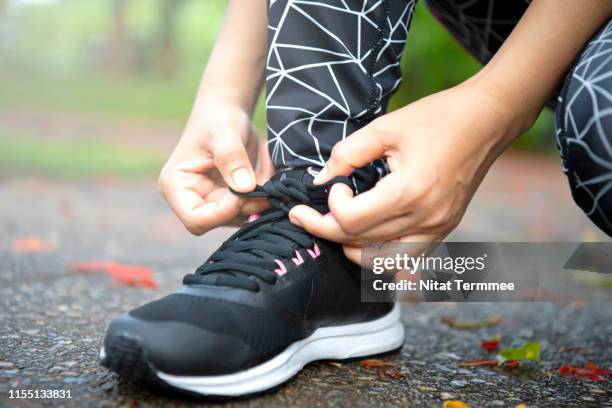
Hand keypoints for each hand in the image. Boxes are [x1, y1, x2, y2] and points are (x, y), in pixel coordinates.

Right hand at [159, 103, 273, 234]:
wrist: (226, 113)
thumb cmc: (217, 118)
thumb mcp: (224, 133)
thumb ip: (232, 159)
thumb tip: (246, 188)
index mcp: (176, 186)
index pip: (195, 220)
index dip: (223, 212)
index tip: (245, 190)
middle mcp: (190, 199)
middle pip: (221, 220)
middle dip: (248, 203)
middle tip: (269, 178)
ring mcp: (210, 202)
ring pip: (240, 216)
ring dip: (261, 197)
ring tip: (268, 164)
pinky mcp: (228, 201)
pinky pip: (251, 207)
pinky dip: (265, 192)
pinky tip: (268, 167)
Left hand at [289, 82, 524, 263]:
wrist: (486, 120)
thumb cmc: (438, 118)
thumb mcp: (384, 127)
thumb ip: (346, 155)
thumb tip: (319, 181)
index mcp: (410, 192)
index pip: (352, 221)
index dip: (330, 206)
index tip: (332, 185)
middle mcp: (426, 219)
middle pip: (360, 244)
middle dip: (326, 229)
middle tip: (305, 214)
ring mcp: (437, 229)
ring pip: (380, 261)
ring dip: (350, 248)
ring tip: (334, 227)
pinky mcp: (443, 230)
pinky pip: (404, 258)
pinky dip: (378, 254)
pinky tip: (364, 237)